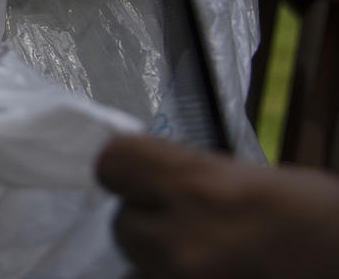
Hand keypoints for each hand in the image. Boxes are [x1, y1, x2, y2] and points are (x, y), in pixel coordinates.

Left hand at [96, 135, 338, 278]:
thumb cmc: (324, 223)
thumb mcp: (256, 181)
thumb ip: (192, 178)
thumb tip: (150, 181)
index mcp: (197, 186)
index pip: (112, 164)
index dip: (129, 170)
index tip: (146, 178)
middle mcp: (180, 240)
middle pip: (123, 225)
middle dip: (151, 226)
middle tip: (197, 228)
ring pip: (138, 271)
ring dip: (162, 265)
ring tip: (215, 261)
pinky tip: (220, 276)